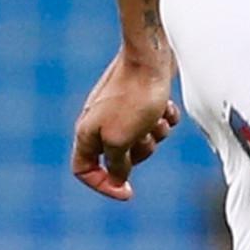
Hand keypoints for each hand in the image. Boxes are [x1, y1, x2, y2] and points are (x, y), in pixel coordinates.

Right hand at [72, 42, 179, 201]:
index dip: (103, 185)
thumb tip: (118, 179)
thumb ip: (117, 164)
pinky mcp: (143, 97)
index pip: (83, 169)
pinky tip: (165, 103)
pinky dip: (165, 116)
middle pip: (120, 157)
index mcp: (87, 132)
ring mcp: (122, 108)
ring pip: (143, 139)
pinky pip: (157, 120)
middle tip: (146, 136)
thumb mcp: (121, 140)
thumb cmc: (134, 98)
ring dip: (156, 132)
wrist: (151, 56)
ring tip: (155, 114)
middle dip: (140, 152)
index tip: (128, 193)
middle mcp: (101, 121)